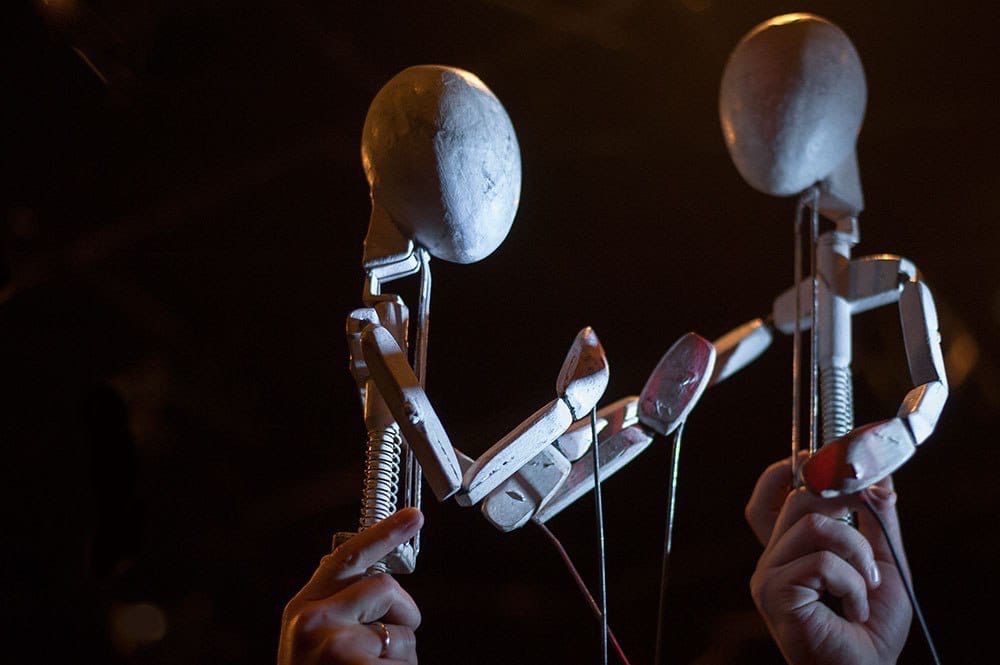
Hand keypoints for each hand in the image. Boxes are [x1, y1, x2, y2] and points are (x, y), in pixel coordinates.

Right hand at [278, 508, 423, 664]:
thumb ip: (340, 607)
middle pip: (386, 588)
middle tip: (387, 646)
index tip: (415, 516)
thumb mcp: (314, 640)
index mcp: (304, 609)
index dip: (385, 532)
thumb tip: (379, 581)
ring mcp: (335, 646)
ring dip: (402, 658)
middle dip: (402, 615)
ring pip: (403, 632)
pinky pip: (404, 664)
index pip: (348, 556)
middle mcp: (313, 620)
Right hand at [745, 456, 911, 664]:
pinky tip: (854, 610)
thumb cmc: (868, 631)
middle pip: (799, 499)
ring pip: (815, 525)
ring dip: (857, 553)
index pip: (770, 498)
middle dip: (845, 498)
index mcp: (791, 551)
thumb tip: (882, 478)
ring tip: (867, 588)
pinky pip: (821, 561)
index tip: (821, 461)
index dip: (789, 472)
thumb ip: (878, 522)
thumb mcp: (882, 565)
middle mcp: (772, 559)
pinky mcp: (774, 593)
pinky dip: (852, 584)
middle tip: (872, 509)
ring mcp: (768, 575)